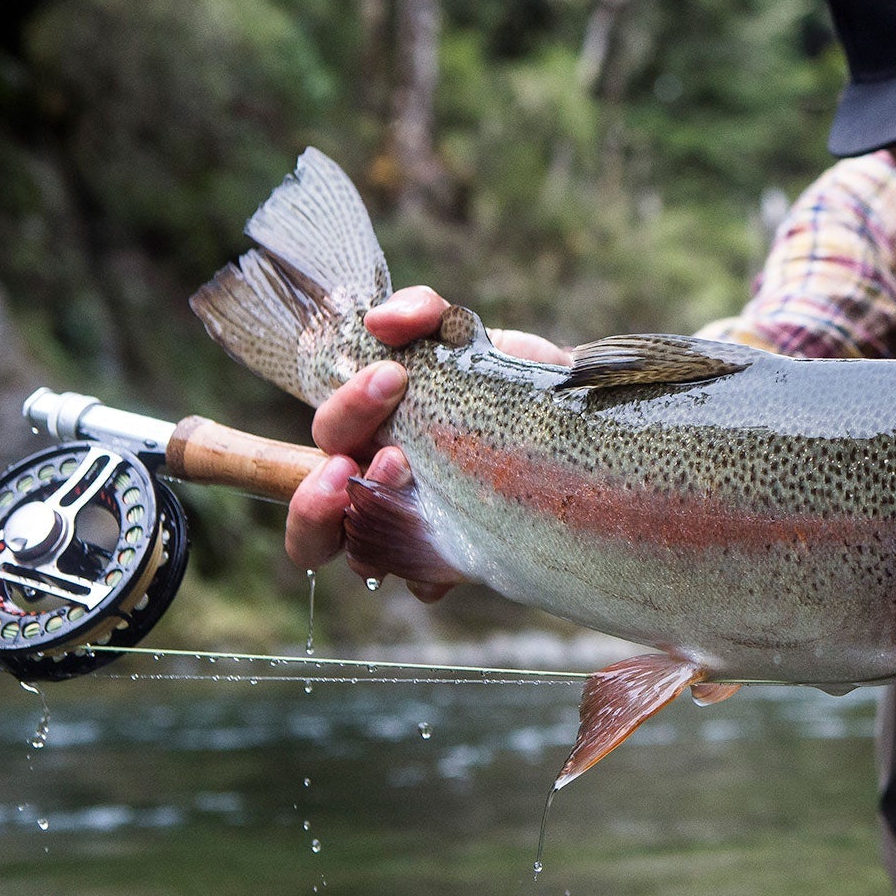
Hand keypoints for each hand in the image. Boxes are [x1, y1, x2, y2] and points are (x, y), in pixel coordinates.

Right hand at [284, 286, 569, 599]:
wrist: (578, 415)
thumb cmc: (504, 376)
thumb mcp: (465, 334)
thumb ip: (421, 313)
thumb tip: (381, 321)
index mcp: (369, 433)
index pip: (322, 438)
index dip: (339, 414)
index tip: (389, 380)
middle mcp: (377, 484)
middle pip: (316, 503)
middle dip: (328, 483)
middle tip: (394, 455)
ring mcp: (412, 526)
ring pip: (356, 551)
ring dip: (369, 523)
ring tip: (410, 482)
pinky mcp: (455, 558)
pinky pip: (420, 582)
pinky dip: (425, 574)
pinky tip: (452, 558)